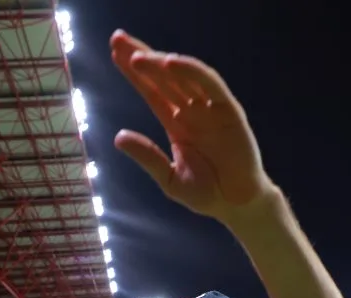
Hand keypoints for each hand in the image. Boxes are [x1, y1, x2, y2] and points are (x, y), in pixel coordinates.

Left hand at [109, 30, 271, 221]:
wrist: (236, 205)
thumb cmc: (206, 194)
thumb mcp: (170, 179)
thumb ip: (148, 157)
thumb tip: (118, 137)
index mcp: (177, 123)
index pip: (152, 91)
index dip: (134, 73)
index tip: (114, 52)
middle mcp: (192, 110)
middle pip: (164, 77)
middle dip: (142, 56)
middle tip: (118, 39)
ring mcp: (211, 109)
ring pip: (184, 77)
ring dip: (162, 63)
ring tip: (138, 56)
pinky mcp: (230, 111)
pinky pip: (211, 85)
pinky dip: (193, 72)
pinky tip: (172, 63)